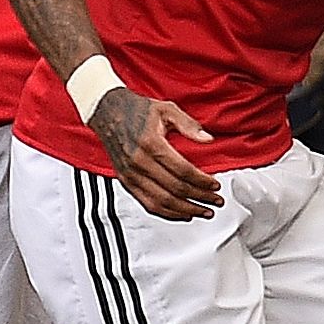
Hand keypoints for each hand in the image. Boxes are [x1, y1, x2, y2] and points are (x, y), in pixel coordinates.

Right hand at [96, 88, 223, 220]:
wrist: (107, 111)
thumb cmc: (136, 110)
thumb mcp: (166, 110)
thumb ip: (188, 125)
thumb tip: (207, 139)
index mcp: (151, 144)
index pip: (183, 171)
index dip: (202, 181)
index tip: (215, 185)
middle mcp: (139, 162)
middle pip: (175, 189)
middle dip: (200, 198)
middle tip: (215, 201)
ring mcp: (131, 174)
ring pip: (162, 202)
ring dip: (186, 210)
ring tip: (203, 212)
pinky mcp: (126, 181)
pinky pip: (147, 204)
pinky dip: (167, 213)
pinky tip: (182, 214)